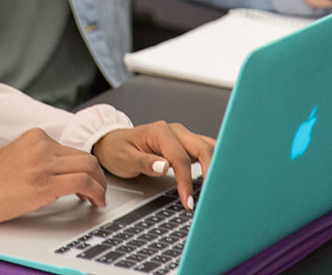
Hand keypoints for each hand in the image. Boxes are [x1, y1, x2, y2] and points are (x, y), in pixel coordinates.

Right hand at [0, 128, 107, 223]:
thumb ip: (40, 156)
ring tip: (99, 198)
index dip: (85, 167)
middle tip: (99, 189)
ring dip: (100, 185)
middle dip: (97, 175)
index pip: (72, 150)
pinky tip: (95, 202)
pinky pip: (82, 183)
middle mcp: (42, 146)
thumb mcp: (18, 155)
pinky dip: (95, 192)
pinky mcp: (46, 184)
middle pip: (85, 157)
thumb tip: (62, 168)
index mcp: (35, 137)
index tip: (88, 179)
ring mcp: (44, 164)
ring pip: (89, 167)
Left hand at [92, 121, 214, 209]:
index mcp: (160, 132)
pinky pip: (205, 151)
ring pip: (208, 148)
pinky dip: (213, 163)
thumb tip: (164, 166)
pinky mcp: (186, 144)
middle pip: (203, 149)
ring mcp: (182, 136)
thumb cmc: (117, 149)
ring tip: (219, 188)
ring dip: (216, 166)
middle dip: (211, 173)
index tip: (188, 201)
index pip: (180, 158)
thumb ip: (145, 163)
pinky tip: (217, 178)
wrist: (112, 142)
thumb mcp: (125, 158)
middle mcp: (175, 131)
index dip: (186, 181)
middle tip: (211, 197)